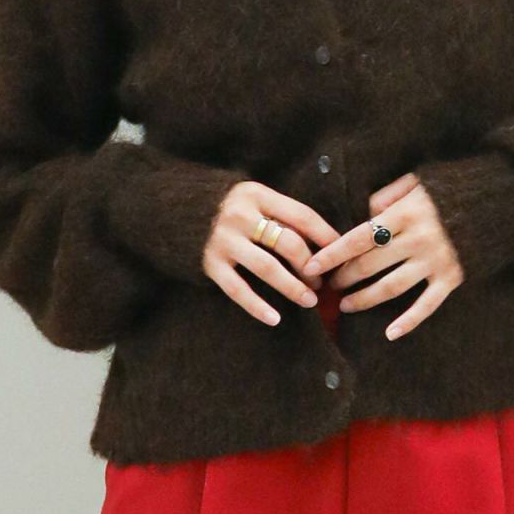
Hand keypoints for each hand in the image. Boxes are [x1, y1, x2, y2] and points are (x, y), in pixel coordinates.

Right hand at [202, 180, 340, 326]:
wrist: (172, 207)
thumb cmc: (225, 205)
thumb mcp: (252, 198)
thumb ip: (279, 213)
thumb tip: (321, 242)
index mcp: (257, 194)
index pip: (302, 216)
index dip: (325, 236)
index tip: (341, 254)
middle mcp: (241, 215)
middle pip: (287, 243)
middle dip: (310, 266)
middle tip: (320, 282)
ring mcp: (223, 240)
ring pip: (267, 268)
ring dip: (292, 287)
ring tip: (309, 301)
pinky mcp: (209, 263)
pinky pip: (238, 289)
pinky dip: (257, 306)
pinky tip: (275, 319)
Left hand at [302, 172, 464, 339]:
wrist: (498, 202)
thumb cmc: (449, 190)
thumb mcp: (415, 182)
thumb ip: (385, 197)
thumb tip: (362, 216)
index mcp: (405, 213)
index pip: (357, 238)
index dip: (331, 254)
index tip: (310, 266)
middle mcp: (418, 239)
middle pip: (370, 265)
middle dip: (344, 277)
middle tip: (328, 285)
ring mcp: (436, 261)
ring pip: (391, 288)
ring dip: (365, 299)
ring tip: (346, 305)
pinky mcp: (453, 278)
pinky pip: (426, 305)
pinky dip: (408, 321)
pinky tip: (390, 333)